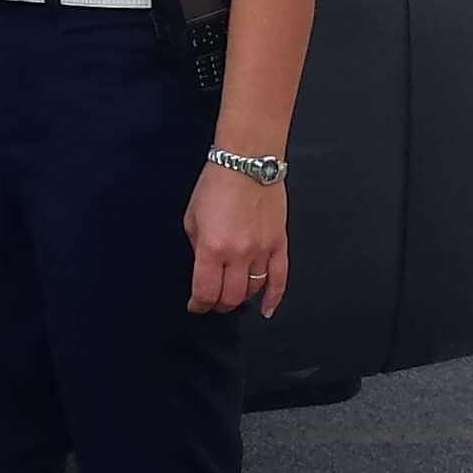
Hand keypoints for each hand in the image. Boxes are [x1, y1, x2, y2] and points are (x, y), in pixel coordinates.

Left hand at [185, 164, 288, 317]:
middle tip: (213, 302)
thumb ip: (197, 248)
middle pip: (230, 298)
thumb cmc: (217, 184)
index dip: (198, 305)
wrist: (247, 162)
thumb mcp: (192, 218)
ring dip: (240, 299)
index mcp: (211, 248)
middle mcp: (238, 254)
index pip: (205, 292)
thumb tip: (204, 268)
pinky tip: (267, 310)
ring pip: (252, 290)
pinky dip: (274, 299)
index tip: (195, 305)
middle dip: (218, 305)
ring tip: (233, 296)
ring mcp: (261, 251)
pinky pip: (280, 280)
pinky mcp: (279, 244)